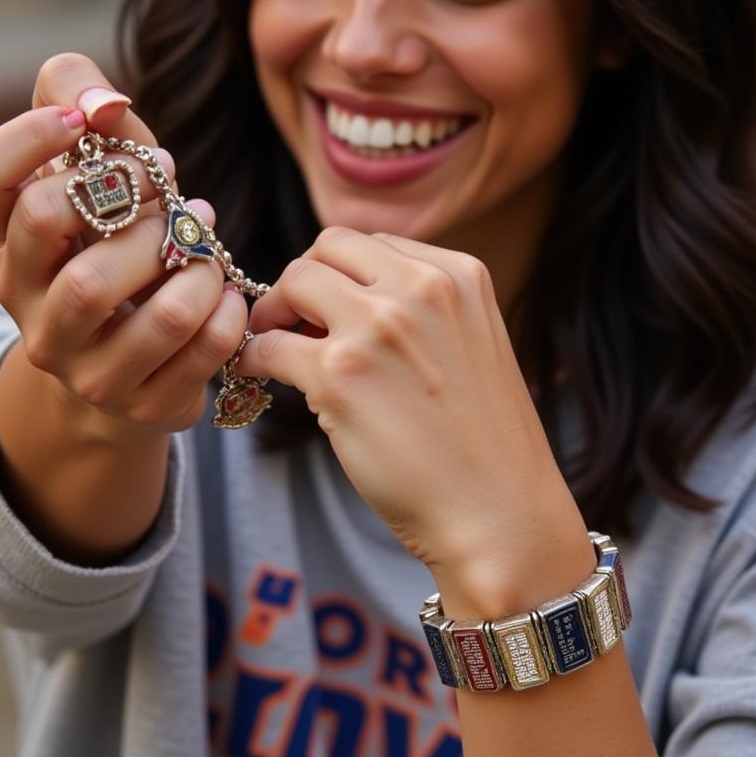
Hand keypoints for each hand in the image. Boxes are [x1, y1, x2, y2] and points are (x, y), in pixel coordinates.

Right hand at [0, 52, 247, 435]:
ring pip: (148, 311)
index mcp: (13, 247)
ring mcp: (83, 365)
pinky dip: (228, 314)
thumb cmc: (118, 263)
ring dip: (196, 269)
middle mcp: (32, 308)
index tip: (88, 121)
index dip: (33, 136)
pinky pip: (201, 351)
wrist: (123, 377)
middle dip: (132, 202)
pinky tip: (227, 297)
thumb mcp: (100, 198)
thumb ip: (92, 127)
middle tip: (172, 198)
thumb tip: (104, 99)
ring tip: (206, 252)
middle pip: (63, 238)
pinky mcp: (141, 404)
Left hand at [240, 226, 577, 578]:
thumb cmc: (483, 444)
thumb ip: (422, 310)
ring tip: (276, 349)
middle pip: (328, 248)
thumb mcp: (472, 345)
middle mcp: (421, 287)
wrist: (498, 513)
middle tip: (291, 322)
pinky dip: (257, 358)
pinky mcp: (339, 375)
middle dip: (305, 282)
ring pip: (294, 281)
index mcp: (459, 275)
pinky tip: (264, 379)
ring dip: (275, 313)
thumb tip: (342, 301)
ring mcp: (379, 327)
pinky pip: (270, 344)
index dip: (341, 274)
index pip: (373, 244)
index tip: (329, 307)